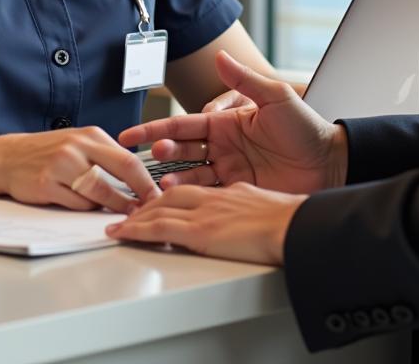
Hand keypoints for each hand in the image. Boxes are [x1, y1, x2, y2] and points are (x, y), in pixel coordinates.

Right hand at [0, 126, 158, 212]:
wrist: (8, 157)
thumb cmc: (49, 153)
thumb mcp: (79, 144)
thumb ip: (104, 157)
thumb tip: (137, 180)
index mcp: (91, 135)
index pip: (129, 159)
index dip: (146, 181)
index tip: (158, 195)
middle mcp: (78, 147)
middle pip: (122, 170)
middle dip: (141, 193)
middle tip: (151, 208)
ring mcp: (61, 165)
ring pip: (100, 191)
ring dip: (116, 206)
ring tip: (126, 215)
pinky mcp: (46, 184)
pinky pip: (77, 203)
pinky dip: (87, 210)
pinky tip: (90, 210)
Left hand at [106, 183, 305, 264]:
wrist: (297, 226)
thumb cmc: (292, 218)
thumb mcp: (267, 202)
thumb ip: (248, 203)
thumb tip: (242, 216)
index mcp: (232, 185)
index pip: (193, 186)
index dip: (172, 190)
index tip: (158, 197)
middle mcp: (214, 194)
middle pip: (172, 191)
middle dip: (148, 198)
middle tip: (130, 207)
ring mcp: (206, 210)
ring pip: (161, 207)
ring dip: (137, 215)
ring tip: (120, 223)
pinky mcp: (201, 229)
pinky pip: (161, 227)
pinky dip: (138, 229)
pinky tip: (123, 232)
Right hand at [119, 51, 347, 193]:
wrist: (330, 162)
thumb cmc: (305, 125)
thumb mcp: (275, 97)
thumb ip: (244, 79)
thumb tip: (219, 56)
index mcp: (225, 122)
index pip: (183, 123)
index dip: (156, 128)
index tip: (131, 134)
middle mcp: (222, 146)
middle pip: (182, 149)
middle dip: (163, 151)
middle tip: (151, 153)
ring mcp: (229, 170)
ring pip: (191, 174)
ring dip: (174, 177)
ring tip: (162, 181)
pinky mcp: (239, 192)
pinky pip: (210, 194)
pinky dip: (193, 197)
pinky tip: (181, 199)